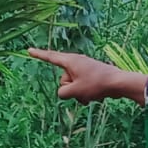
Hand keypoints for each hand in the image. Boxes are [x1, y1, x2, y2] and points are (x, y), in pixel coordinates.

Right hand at [26, 48, 145, 103]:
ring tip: (90, 96)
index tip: (29, 50)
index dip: (39, 55)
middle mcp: (76, 63)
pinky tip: (96, 97)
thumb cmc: (96, 84)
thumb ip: (62, 93)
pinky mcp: (91, 76)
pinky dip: (86, 94)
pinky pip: (82, 87)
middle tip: (82, 92)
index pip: (50, 57)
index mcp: (70, 61)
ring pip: (73, 85)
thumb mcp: (75, 91)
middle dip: (69, 89)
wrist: (119, 83)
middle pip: (63, 79)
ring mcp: (84, 69)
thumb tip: (62, 93)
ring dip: (79, 94)